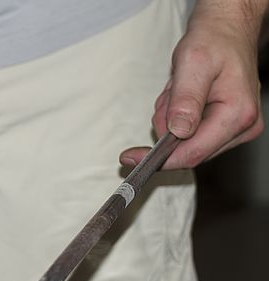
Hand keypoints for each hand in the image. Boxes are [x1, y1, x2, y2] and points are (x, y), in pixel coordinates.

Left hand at [120, 0, 265, 169]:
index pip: (192, 154)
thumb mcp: (193, 63)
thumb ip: (185, 100)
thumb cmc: (213, 40)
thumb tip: (178, 132)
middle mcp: (242, 127)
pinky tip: (182, 98)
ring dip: (171, 119)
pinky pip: (188, 134)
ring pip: (184, 143)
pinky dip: (177, 118)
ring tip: (179, 91)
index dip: (159, 160)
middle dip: (168, 128)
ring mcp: (235, 129)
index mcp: (237, 115)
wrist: (226, 30)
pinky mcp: (225, 128)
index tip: (130, 158)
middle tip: (171, 94)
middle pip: (187, 150)